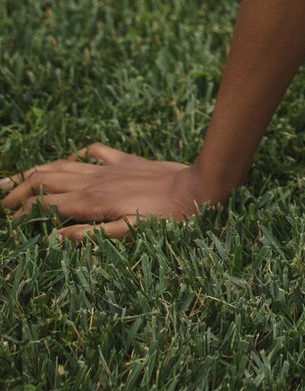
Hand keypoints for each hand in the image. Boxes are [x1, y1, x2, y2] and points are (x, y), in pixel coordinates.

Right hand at [1, 143, 207, 240]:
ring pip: (64, 165)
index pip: (46, 205)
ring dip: (38, 170)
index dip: (23, 213)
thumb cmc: (168, 218)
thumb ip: (91, 235)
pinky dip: (78, 155)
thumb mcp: (131, 233)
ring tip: (17, 177)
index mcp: (92, 201)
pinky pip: (95, 153)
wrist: (198, 188)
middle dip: (19, 189)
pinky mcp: (126, 160)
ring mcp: (109, 168)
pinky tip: (72, 158)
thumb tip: (55, 238)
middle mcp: (95, 181)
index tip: (9, 223)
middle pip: (46, 180)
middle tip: (1, 200)